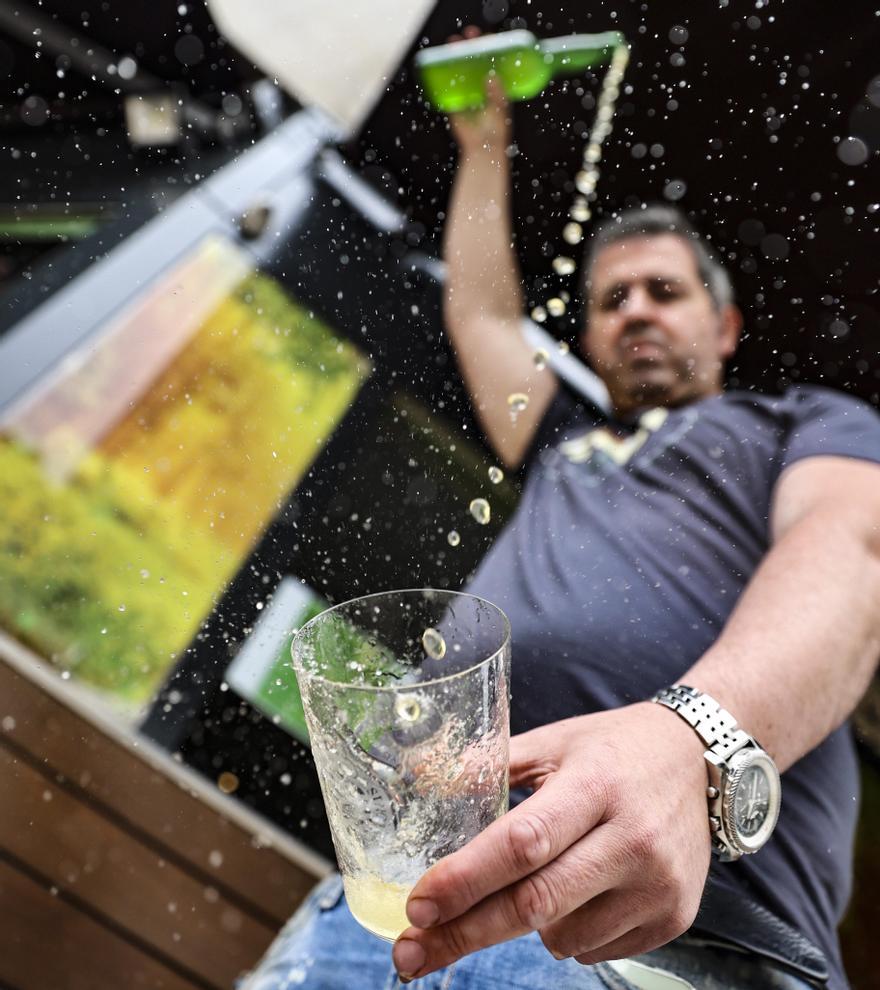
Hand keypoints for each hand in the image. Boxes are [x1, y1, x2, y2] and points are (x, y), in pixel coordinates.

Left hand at [392, 702, 711, 981]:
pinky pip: (594, 950)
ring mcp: (658, 884)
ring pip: (561, 937)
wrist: (698, 761)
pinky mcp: (675, 917)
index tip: (417, 906)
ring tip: (534, 879)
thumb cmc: (612, 749)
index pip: (522, 843)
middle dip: (464, 933)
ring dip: (524, 924)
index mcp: (594, 785)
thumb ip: (488, 765)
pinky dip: (565, 932)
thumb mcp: (552, 742)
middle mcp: (632, 839)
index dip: (465, 879)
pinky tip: (576, 891)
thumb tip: (418, 777)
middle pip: (535, 903)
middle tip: (410, 953)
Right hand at [446, 26, 511, 157]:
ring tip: (451, 45)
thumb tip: (491, 76)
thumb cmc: (496, 130)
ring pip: (459, 69)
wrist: (482, 148)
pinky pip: (447, 86)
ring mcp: (466, 91)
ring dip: (454, 56)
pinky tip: (441, 64)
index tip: (483, 36)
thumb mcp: (500, 109)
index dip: (486, 45)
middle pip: (472, 59)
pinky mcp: (453, 101)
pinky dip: (443, 76)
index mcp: (493, 83)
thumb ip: (497, 93)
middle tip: (466, 37)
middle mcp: (479, 83)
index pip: (490, 58)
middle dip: (468, 46)